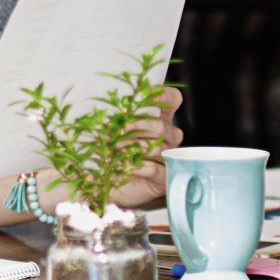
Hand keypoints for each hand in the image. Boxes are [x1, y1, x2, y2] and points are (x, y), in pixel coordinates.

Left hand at [109, 86, 183, 209]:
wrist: (115, 186)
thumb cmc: (116, 156)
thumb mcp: (112, 138)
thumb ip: (113, 127)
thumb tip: (107, 123)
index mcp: (160, 122)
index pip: (172, 101)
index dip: (164, 95)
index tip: (144, 93)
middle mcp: (169, 139)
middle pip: (161, 127)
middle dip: (137, 126)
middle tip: (117, 131)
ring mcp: (169, 158)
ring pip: (158, 148)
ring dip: (133, 148)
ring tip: (115, 150)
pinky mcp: (165, 178)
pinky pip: (155, 169)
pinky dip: (138, 166)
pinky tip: (124, 166)